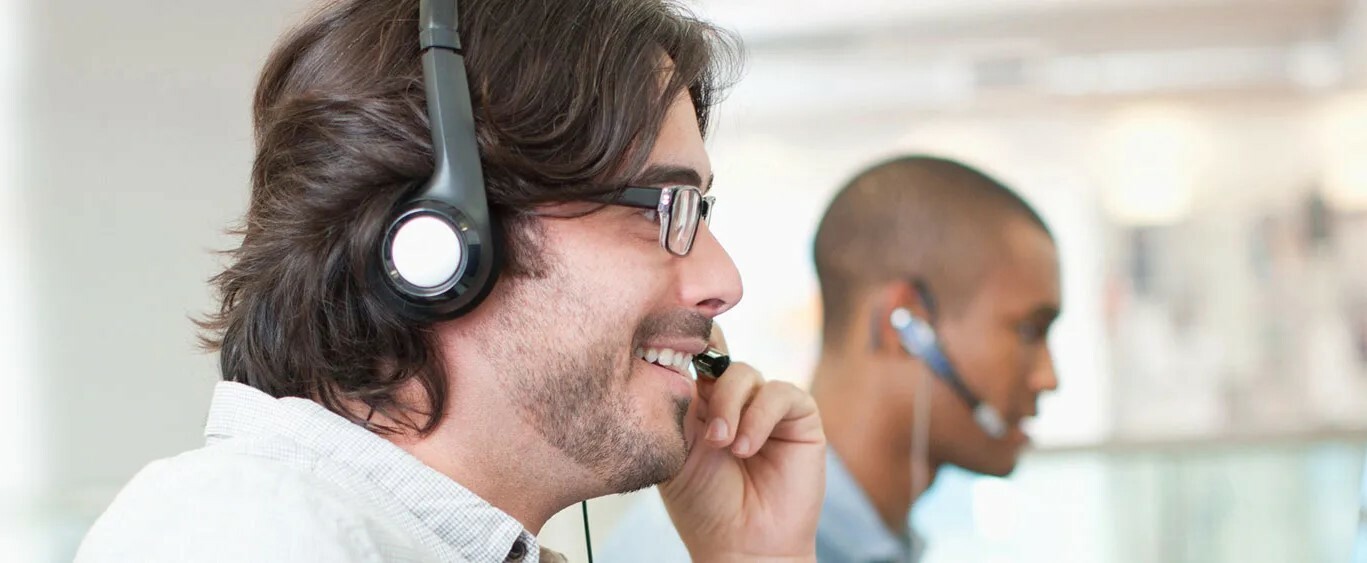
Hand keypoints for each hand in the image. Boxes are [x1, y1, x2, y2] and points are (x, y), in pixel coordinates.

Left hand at [658, 325, 825, 561]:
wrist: (741, 544)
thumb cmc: (704, 504)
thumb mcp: (676, 447)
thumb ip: (676, 402)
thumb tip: (671, 354)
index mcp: (700, 401)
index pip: (694, 355)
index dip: (684, 345)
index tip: (668, 347)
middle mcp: (733, 398)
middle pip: (718, 355)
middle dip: (707, 384)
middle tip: (705, 431)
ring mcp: (766, 406)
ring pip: (744, 373)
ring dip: (730, 407)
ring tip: (725, 447)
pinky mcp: (799, 416)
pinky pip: (778, 393)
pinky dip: (759, 417)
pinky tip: (746, 448)